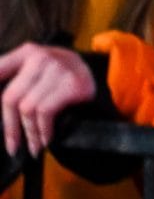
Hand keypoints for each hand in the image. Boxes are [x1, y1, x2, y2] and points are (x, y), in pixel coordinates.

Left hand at [0, 41, 98, 156]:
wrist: (99, 78)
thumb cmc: (59, 81)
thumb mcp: (36, 73)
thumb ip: (14, 84)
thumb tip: (0, 114)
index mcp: (27, 52)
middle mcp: (41, 56)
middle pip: (10, 97)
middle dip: (10, 127)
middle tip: (12, 146)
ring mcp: (59, 68)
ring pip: (27, 108)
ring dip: (29, 134)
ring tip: (33, 146)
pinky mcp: (73, 83)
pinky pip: (45, 112)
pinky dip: (43, 131)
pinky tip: (45, 139)